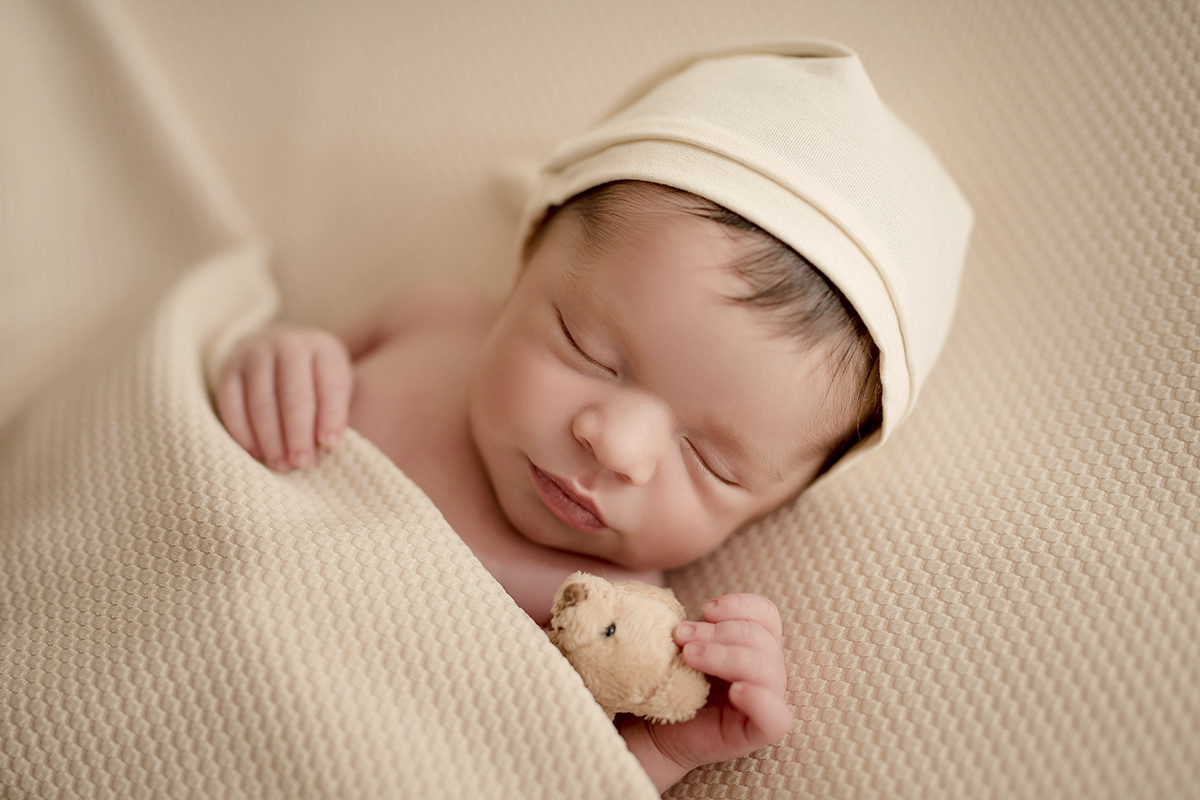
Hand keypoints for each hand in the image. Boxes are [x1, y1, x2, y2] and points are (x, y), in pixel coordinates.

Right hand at [216, 324, 352, 470]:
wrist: (278, 349)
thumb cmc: (314, 377)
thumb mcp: (334, 383)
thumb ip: (334, 410)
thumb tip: (326, 443)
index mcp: (322, 347)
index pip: (330, 385)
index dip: (331, 417)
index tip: (330, 444)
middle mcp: (287, 344)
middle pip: (294, 395)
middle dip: (298, 433)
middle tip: (301, 462)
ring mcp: (254, 353)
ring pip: (261, 402)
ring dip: (271, 439)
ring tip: (281, 465)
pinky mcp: (228, 369)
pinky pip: (232, 404)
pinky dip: (243, 432)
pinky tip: (255, 453)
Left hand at [619, 593, 791, 791]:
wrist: (657, 729)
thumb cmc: (673, 682)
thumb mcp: (685, 645)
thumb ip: (698, 628)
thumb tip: (699, 616)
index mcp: (755, 644)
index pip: (766, 614)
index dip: (739, 605)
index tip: (705, 609)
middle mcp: (767, 669)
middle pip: (760, 638)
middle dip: (717, 632)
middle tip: (680, 636)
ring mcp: (767, 700)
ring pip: (765, 669)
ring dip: (724, 656)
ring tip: (688, 656)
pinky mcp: (760, 732)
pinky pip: (776, 717)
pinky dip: (758, 699)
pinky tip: (734, 691)